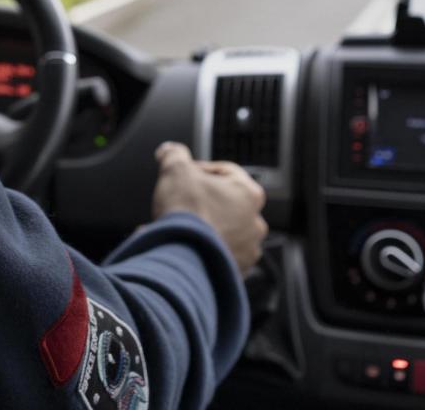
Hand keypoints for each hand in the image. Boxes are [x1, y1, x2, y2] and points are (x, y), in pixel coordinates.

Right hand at [151, 141, 267, 272]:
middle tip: (180, 203)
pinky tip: (182, 248)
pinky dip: (202, 252)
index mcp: (249, 193)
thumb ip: (174, 155)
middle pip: (224, 203)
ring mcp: (247, 250)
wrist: (183, 258)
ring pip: (223, 232)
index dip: (199, 170)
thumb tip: (170, 151)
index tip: (183, 176)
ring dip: (204, 229)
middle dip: (202, 202)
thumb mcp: (175, 170)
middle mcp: (255, 223)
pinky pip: (218, 257)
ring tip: (179, 229)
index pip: (224, 172)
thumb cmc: (187, 214)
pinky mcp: (236, 272)